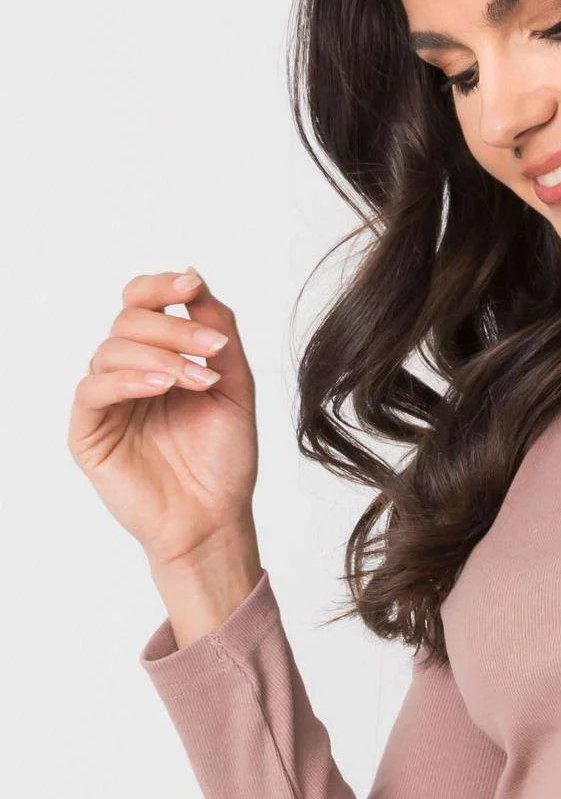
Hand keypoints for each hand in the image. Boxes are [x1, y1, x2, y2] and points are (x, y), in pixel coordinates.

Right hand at [68, 266, 258, 572]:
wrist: (215, 520)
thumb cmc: (224, 461)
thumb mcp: (234, 387)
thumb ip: (218, 332)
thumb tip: (196, 279)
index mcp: (158, 359)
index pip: (142, 304)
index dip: (161, 287)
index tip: (192, 283)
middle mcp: (127, 374)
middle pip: (128, 320)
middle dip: (174, 327)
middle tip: (213, 349)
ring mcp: (106, 402)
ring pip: (111, 349)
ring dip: (160, 356)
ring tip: (198, 380)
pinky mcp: (88, 431)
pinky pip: (93, 390)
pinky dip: (128, 379)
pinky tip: (162, 386)